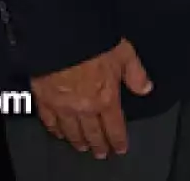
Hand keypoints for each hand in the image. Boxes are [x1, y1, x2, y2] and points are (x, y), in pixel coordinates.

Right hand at [30, 38, 151, 157]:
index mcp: (106, 97)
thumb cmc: (92, 42)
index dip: (118, 140)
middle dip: (99, 144)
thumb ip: (136, 73)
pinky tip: (58, 133)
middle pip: (93, 133)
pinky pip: (49, 121)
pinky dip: (54, 130)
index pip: (114, 127)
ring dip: (78, 141)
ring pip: (71, 131)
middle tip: (101, 153)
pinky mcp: (43, 99)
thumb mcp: (124, 53)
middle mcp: (84, 107)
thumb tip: (146, 88)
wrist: (60, 36)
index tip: (120, 148)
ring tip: (83, 147)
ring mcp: (62, 106)